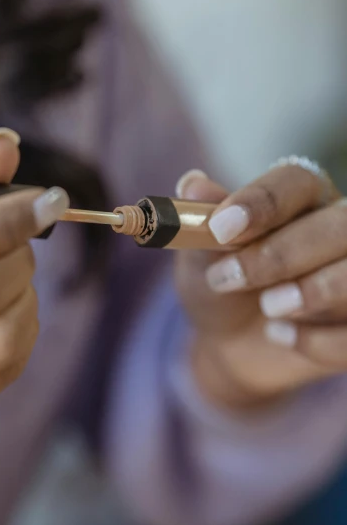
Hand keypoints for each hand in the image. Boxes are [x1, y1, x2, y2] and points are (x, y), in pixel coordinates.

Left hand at [174, 164, 345, 411]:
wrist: (229, 342)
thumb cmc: (221, 283)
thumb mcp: (200, 255)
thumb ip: (201, 222)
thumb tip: (191, 184)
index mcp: (302, 198)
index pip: (297, 181)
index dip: (262, 201)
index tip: (220, 228)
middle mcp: (339, 230)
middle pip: (341, 225)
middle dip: (283, 254)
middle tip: (230, 278)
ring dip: (312, 292)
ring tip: (266, 308)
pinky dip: (318, 340)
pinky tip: (278, 336)